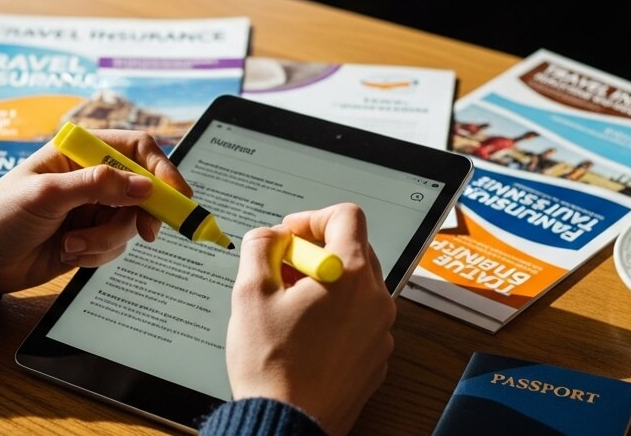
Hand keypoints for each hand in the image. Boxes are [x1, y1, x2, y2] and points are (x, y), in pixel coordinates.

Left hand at [0, 129, 188, 293]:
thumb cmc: (1, 213)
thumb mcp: (48, 193)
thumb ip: (97, 186)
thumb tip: (144, 187)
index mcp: (82, 151)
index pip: (138, 149)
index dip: (162, 170)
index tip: (176, 196)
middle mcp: (94, 177)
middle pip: (144, 190)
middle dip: (141, 214)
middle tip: (147, 231)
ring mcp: (94, 208)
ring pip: (131, 223)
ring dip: (105, 238)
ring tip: (71, 244)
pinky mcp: (92, 236)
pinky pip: (116, 246)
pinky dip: (97, 252)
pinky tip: (68, 252)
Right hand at [226, 203, 394, 435]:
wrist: (289, 424)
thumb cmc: (271, 366)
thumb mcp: (250, 293)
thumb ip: (259, 247)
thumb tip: (268, 236)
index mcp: (351, 275)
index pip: (346, 216)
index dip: (312, 217)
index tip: (289, 236)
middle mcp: (376, 300)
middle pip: (354, 249)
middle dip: (317, 251)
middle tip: (282, 270)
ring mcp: (380, 331)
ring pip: (358, 286)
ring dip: (326, 284)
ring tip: (290, 306)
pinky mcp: (376, 357)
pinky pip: (360, 319)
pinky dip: (337, 315)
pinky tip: (305, 334)